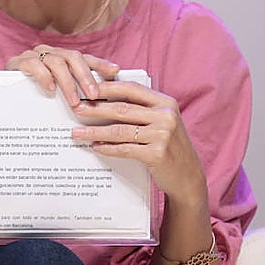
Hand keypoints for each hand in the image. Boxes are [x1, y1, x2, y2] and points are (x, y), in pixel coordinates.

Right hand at [5, 45, 120, 102]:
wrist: (2, 92)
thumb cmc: (34, 93)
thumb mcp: (58, 92)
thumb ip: (76, 90)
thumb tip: (101, 100)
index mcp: (62, 58)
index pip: (85, 57)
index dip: (100, 63)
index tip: (115, 72)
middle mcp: (50, 52)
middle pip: (73, 57)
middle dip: (86, 76)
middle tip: (94, 95)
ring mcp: (34, 55)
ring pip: (56, 61)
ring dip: (67, 82)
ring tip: (74, 100)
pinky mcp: (18, 62)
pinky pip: (33, 64)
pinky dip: (43, 76)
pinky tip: (50, 89)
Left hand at [70, 82, 208, 209]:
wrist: (188, 177)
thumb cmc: (170, 146)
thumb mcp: (163, 122)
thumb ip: (143, 109)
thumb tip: (105, 100)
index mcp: (166, 102)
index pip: (131, 89)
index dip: (107, 87)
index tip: (86, 88)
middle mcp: (165, 116)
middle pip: (122, 109)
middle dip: (95, 109)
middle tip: (76, 108)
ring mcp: (162, 135)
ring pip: (120, 130)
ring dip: (95, 131)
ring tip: (78, 132)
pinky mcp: (157, 154)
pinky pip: (125, 149)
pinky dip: (107, 148)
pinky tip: (95, 147)